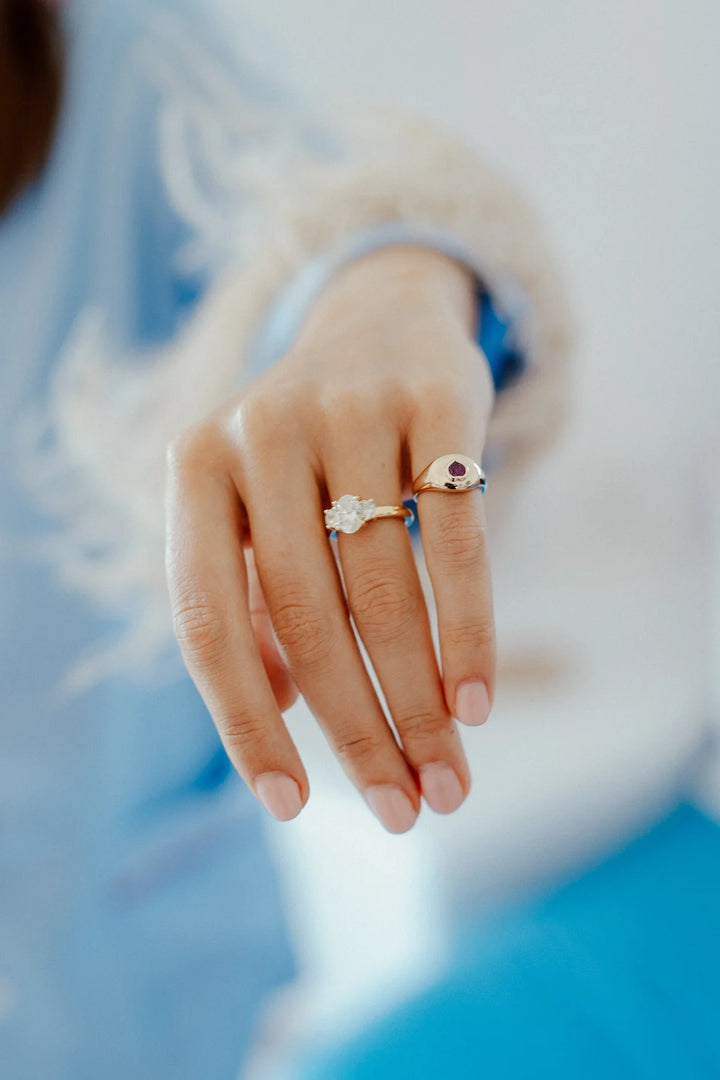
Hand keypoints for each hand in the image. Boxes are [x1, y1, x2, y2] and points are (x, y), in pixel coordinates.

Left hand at [165, 246, 495, 832]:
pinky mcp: (437, 402)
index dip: (245, 725)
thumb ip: (254, 604)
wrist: (380, 324)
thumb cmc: (310, 452)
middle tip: (404, 810)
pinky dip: (470, 632)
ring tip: (447, 779)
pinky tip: (476, 703)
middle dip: (359, 732)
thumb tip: (280, 709)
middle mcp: (259, 432)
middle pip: (307, 621)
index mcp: (194, 470)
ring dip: (419, 704)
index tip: (292, 806)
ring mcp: (347, 410)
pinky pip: (458, 541)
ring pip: (385, 592)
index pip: (207, 623)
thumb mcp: (255, 511)